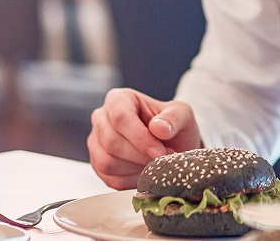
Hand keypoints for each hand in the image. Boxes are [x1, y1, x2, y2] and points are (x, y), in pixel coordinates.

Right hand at [87, 88, 202, 188]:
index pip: (121, 117)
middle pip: (112, 142)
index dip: (140, 138)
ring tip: (156, 164)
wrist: (173, 145)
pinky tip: (146, 172)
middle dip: (141, 156)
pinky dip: (131, 180)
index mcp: (118, 99)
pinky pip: (110, 178)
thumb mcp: (182, 115)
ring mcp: (96, 142)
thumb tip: (158, 127)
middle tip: (163, 160)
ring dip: (136, 169)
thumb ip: (173, 118)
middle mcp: (101, 118)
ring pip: (107, 162)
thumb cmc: (173, 126)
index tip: (160, 152)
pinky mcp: (98, 165)